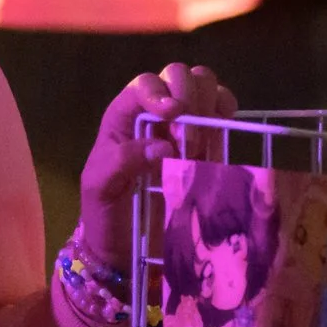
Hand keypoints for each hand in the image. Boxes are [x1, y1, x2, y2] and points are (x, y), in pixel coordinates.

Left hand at [80, 64, 236, 269]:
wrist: (124, 250)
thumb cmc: (106, 214)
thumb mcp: (100, 188)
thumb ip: (122, 161)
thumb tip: (162, 147)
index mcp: (124, 117)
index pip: (145, 84)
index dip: (161, 92)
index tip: (173, 114)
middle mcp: (154, 115)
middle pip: (179, 76)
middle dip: (190, 96)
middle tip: (188, 137)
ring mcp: (182, 127)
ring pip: (204, 86)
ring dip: (210, 104)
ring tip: (203, 141)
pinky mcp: (205, 146)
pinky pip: (222, 115)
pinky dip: (226, 117)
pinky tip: (222, 136)